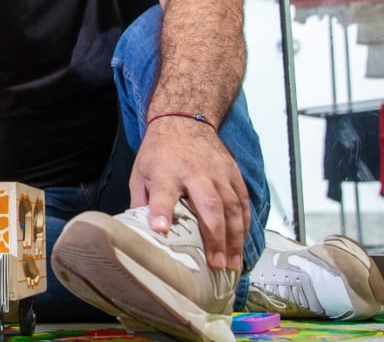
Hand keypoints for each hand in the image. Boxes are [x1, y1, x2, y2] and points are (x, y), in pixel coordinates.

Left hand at [130, 118, 248, 271]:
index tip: (160, 229)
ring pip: (232, 207)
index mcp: (166, 172)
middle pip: (208, 206)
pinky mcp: (232, 173)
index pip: (162, 193)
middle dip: (214, 237)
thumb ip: (141, 201)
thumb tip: (140, 231)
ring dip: (234, 238)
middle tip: (216, 264)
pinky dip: (245, 224)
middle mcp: (195, 172)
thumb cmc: (159, 150)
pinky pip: (243, 202)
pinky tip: (242, 242)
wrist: (184, 120)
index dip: (161, 212)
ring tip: (233, 263)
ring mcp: (218, 173)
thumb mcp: (140, 171)